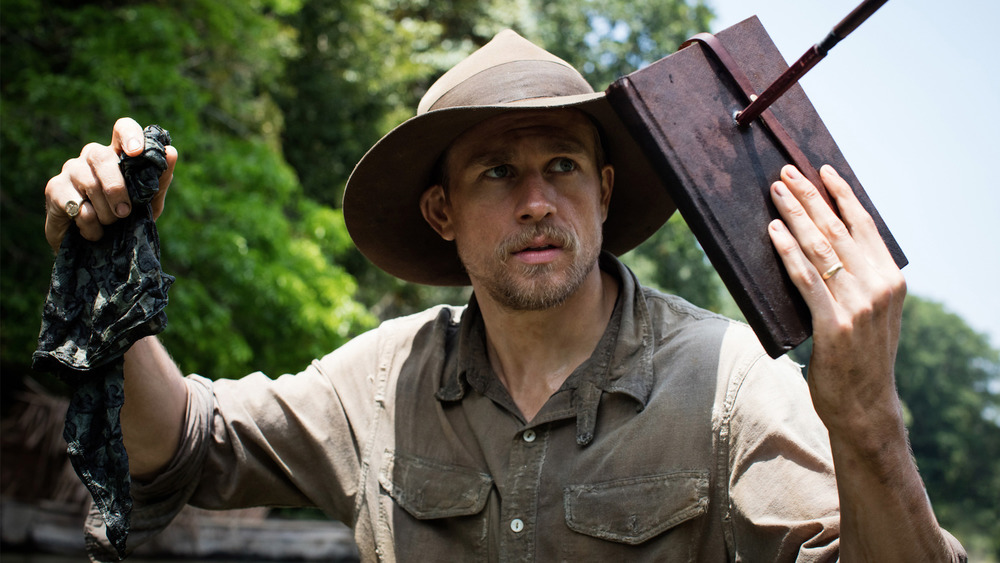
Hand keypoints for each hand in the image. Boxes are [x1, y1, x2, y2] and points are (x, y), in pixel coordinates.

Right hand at [44, 117, 177, 251]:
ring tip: (110, 224)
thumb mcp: (149, 204)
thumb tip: (171, 152)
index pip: (122, 128)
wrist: (97, 249)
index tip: (136, 152)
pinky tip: (93, 231)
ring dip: (104, 211)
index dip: (129, 135)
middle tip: (124, 212)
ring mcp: (71, 169)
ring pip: (88, 182)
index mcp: (119, 154)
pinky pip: (75, 203)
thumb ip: (159, 180)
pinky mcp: (55, 188)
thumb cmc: (126, 220)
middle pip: (102, 156)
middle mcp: (93, 156)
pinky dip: (89, 223)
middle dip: (116, 188)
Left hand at [767, 164, 905, 440]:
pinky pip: (806, 280)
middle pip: (838, 229)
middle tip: (786, 172)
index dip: (842, 195)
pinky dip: (788, 252)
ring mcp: (858, 306)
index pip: (864, 225)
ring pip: (820, 248)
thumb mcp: (871, 313)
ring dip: (795, 215)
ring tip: (776, 192)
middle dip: (810, 196)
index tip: (823, 170)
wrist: (864, 407)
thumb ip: (858, 280)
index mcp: (890, 280)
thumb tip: (826, 243)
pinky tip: (772, 232)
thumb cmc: (860, 358)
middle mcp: (878, 287)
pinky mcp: (833, 326)